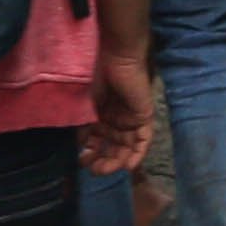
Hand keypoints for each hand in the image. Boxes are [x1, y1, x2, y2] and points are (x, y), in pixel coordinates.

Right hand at [82, 41, 156, 176]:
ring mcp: (130, 119)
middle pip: (112, 148)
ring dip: (117, 161)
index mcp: (100, 117)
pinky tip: (128, 166)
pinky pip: (143, 140)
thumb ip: (85, 127)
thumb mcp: (85, 105)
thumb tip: (83, 147)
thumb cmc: (97, 76)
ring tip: (105, 169)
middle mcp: (116, 120)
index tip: (80, 160)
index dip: (90, 154)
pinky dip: (137, 154)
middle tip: (92, 169)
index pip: (97, 143)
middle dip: (103, 161)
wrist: (115, 57)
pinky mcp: (144, 116)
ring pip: (127, 147)